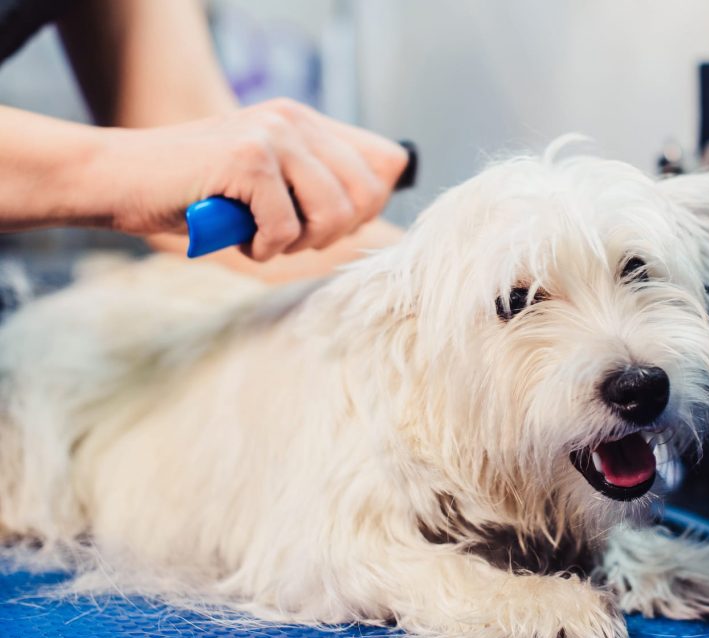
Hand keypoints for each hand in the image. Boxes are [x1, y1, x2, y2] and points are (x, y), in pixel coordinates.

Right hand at [96, 98, 408, 260]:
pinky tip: (237, 234)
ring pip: (334, 214)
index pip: (388, 160)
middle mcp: (295, 119)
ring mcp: (273, 134)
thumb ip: (318, 188)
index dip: (368, 204)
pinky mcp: (248, 158)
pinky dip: (264, 247)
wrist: (121, 179)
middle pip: (368, 194)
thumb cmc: (196, 194)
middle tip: (289, 235)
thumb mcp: (270, 187)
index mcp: (307, 122)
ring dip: (299, 242)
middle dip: (332, 232)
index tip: (327, 222)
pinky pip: (287, 228)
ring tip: (262, 234)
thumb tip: (374, 210)